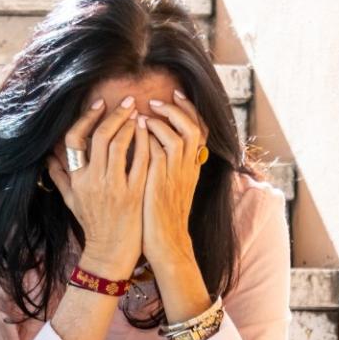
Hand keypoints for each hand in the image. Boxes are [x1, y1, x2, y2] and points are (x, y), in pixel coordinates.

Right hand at [46, 96, 150, 278]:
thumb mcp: (71, 201)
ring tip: (138, 112)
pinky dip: (145, 142)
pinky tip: (149, 132)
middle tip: (127, 101)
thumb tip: (48, 158)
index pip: (74, 141)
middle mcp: (93, 180)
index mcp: (77, 179)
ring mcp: (114, 187)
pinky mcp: (134, 193)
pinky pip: (141, 161)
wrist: (110, 252)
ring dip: (130, 124)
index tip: (98, 105)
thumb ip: (60, 177)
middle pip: (101, 137)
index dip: (85, 119)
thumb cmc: (92, 225)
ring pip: (121, 144)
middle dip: (115, 114)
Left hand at [138, 90, 209, 266]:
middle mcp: (189, 169)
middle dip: (178, 108)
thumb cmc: (162, 219)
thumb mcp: (172, 189)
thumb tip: (159, 146)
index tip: (176, 95)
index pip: (200, 131)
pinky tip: (138, 129)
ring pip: (181, 135)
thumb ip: (170, 167)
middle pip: (195, 128)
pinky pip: (159, 150)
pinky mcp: (162, 182)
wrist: (165, 244)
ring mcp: (177, 175)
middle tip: (159, 99)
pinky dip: (150, 136)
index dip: (190, 110)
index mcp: (192, 169)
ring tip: (146, 112)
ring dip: (163, 119)